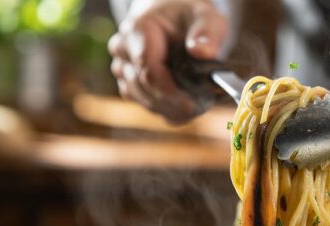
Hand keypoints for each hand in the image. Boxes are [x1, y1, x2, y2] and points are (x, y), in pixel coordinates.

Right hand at [108, 0, 228, 122]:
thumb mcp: (206, 16)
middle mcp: (123, 48)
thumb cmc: (189, 15)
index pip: (149, 71)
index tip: (192, 106)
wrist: (172, 12)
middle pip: (143, 88)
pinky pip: (143, 102)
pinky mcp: (127, 79)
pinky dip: (164, 109)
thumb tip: (202, 53)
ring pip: (141, 99)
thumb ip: (207, 33)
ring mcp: (122, 65)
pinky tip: (184, 109)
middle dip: (172, 104)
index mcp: (139, 30)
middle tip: (201, 109)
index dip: (170, 93)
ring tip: (197, 108)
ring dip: (169, 109)